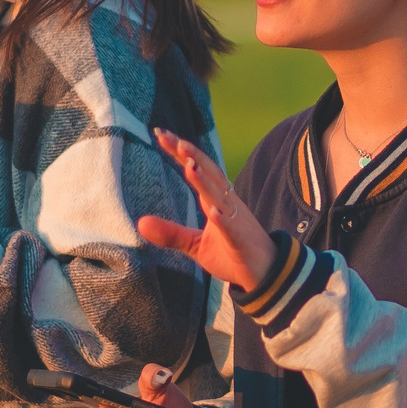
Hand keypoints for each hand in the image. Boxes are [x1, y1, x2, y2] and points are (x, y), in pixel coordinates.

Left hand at [135, 129, 275, 290]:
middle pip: (208, 172)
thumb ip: (171, 232)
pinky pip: (232, 228)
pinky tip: (213, 212)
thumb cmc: (232, 253)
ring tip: (189, 165)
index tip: (160, 134)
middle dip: (190, 155)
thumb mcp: (195, 244)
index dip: (181, 152)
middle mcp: (227, 203)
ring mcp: (235, 221)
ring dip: (204, 181)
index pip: (197, 169)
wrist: (266, 272)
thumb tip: (140, 223)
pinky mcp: (241, 241)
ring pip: (219, 196)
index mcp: (216, 200)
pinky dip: (223, 220)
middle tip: (170, 138)